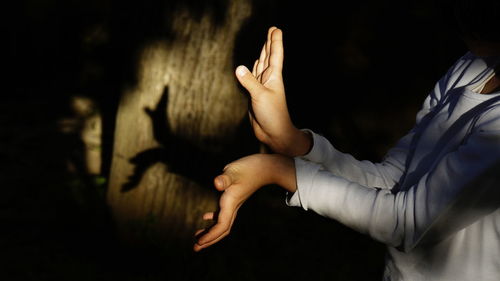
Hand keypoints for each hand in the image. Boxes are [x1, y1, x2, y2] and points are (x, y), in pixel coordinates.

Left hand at [193, 154, 295, 251]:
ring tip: (198, 238)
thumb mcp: (234, 171)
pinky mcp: (234, 198)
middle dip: (209, 240)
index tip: (199, 242)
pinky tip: (206, 217)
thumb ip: (225, 178)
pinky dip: (214, 220)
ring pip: (223, 224)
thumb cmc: (250, 168)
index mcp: (231, 203)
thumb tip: (216, 183)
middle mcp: (233, 206)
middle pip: (222, 230)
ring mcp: (235, 204)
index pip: (221, 226)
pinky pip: (223, 215)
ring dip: (211, 232)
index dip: (210, 236)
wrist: (266, 168)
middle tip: (195, 248)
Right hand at [235, 27, 311, 155]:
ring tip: (265, 43)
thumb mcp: (260, 96)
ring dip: (263, 54)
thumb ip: (249, 82)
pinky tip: (254, 65)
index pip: (275, 55)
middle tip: (272, 30)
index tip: (276, 29)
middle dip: (269, 43)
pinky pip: (253, 78)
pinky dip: (253, 69)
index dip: (275, 41)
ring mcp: (262, 87)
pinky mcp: (255, 95)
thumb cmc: (273, 115)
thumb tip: (239, 68)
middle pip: (269, 57)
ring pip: (261, 66)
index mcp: (274, 77)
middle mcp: (268, 80)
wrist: (274, 133)